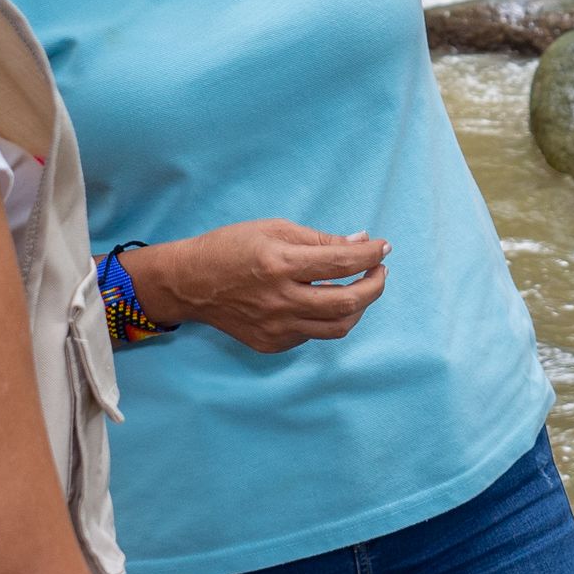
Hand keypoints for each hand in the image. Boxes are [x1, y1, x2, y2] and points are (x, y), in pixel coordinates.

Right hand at [120, 220, 388, 354]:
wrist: (190, 283)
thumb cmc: (231, 247)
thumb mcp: (274, 229)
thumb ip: (319, 239)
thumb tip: (360, 243)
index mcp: (281, 264)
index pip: (343, 262)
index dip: (370, 255)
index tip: (383, 247)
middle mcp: (281, 300)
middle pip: (348, 303)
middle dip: (375, 286)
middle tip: (379, 271)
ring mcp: (276, 328)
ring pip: (337, 328)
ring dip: (358, 308)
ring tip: (359, 288)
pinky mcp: (271, 344)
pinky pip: (312, 334)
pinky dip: (325, 317)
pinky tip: (320, 300)